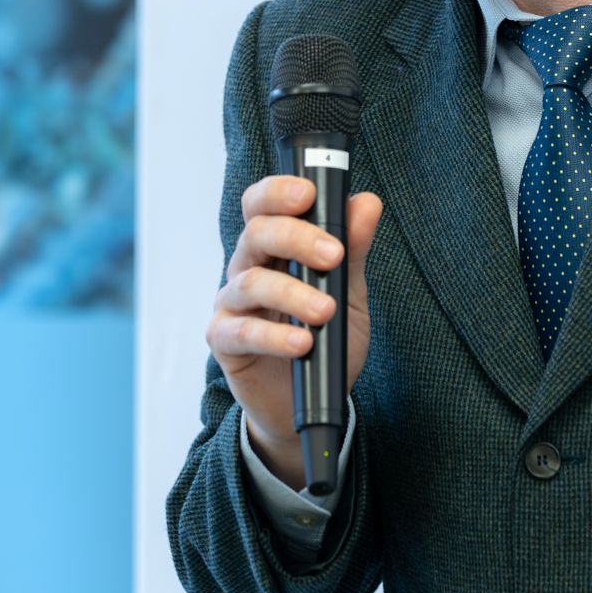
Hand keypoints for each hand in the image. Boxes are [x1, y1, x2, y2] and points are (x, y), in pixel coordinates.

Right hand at [207, 175, 380, 489]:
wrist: (310, 400)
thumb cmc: (326, 338)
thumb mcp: (349, 293)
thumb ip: (354, 249)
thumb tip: (367, 202)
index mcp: (273, 247)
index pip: (262, 206)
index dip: (277, 192)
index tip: (308, 193)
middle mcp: (247, 268)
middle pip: (257, 235)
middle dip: (296, 239)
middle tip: (334, 256)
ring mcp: (232, 304)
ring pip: (251, 283)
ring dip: (292, 294)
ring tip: (325, 312)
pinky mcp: (224, 342)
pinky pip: (241, 331)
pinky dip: (274, 336)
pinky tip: (302, 343)